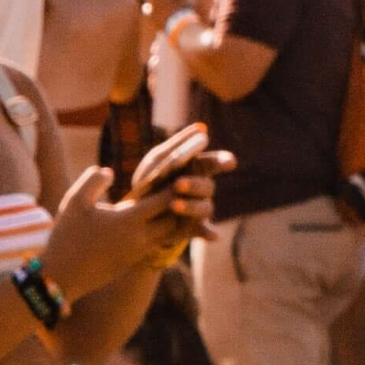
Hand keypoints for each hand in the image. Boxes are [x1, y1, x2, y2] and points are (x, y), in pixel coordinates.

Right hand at [42, 131, 221, 298]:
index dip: (175, 184)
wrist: (61, 279)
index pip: (165, 199)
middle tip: (188, 184)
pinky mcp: (132, 262)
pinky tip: (158, 221)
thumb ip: (94, 181)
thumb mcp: (75, 202)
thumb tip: (110, 171)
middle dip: (182, 202)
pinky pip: (157, 243)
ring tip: (179, 202)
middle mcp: (141, 238)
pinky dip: (163, 231)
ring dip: (175, 218)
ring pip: (169, 234)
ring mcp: (139, 253)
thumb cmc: (66, 237)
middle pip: (175, 218)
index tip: (183, 170)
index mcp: (129, 221)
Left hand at [124, 123, 224, 260]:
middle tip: (177, 184)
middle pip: (208, 186)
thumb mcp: (157, 160)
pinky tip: (214, 235)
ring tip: (174, 204)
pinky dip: (210, 233)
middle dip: (194, 185)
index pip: (214, 163)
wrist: (136, 212)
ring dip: (192, 206)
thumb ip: (178, 144)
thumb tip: (202, 128)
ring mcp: (199, 209)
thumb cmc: (151, 180)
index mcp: (195, 169)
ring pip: (205, 207)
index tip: (229, 162)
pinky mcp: (193, 227)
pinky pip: (205, 230)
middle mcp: (201, 189)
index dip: (223, 162)